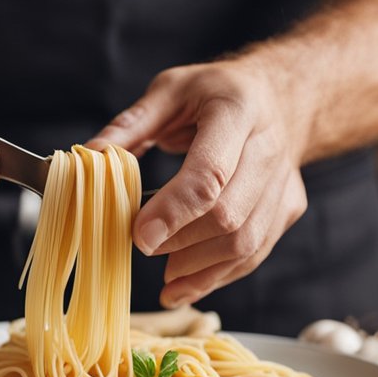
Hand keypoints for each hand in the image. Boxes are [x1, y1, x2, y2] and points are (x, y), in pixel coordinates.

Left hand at [90, 60, 308, 307]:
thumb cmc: (216, 93)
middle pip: (229, 215)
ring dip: (200, 269)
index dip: (173, 210)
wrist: (281, 97)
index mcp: (237, 110)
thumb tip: (89, 158)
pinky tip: (186, 286)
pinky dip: (218, 276)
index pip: (210, 172)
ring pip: (246, 242)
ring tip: (165, 279)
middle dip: (181, 242)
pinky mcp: (288, 207)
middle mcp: (269, 148)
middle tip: (143, 247)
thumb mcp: (170, 91)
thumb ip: (131, 125)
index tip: (140, 237)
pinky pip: (255, 252)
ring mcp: (283, 182)